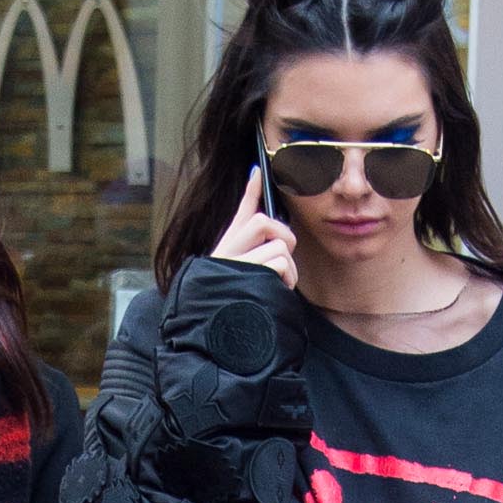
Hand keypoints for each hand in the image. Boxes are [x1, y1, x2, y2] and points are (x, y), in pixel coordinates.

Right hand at [210, 165, 297, 290]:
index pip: (241, 212)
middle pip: (264, 222)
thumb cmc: (234, 302)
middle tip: (281, 259)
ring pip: (278, 246)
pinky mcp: (248, 276)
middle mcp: (227, 251)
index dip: (251, 189)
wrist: (214, 332)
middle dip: (283, 237)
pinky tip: (276, 291)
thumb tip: (260, 211)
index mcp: (226, 247)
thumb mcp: (238, 274)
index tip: (258, 170)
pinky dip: (285, 278)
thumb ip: (252, 253)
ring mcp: (236, 263)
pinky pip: (279, 263)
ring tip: (279, 284)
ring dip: (287, 267)